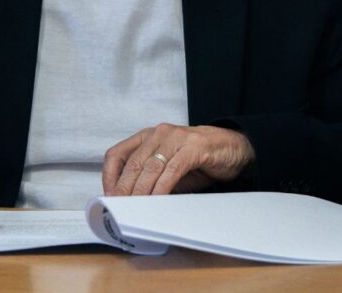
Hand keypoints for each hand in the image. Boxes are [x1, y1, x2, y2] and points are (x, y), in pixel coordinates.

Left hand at [102, 123, 254, 196]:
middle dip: (124, 190)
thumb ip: (150, 179)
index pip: (117, 154)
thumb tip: (128, 202)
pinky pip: (172, 170)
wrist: (233, 148)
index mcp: (148, 137)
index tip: (108, 197)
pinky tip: (157, 200)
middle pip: (133, 164)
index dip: (109, 177)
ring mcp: (176, 138)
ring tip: (135, 208)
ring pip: (150, 167)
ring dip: (141, 191)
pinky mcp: (193, 147)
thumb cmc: (198, 159)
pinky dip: (162, 188)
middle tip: (119, 209)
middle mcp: (159, 133)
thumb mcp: (168, 168)